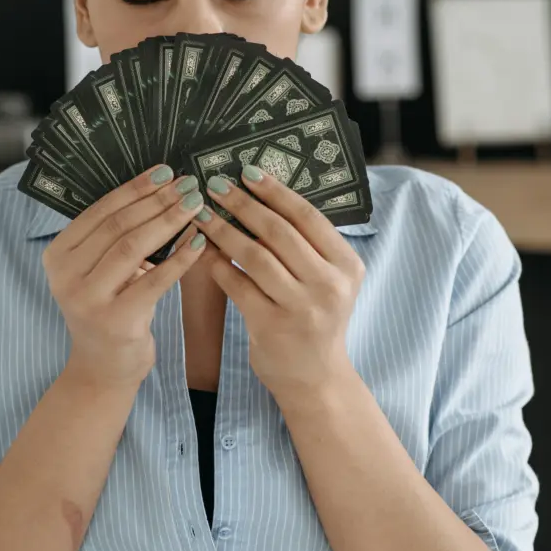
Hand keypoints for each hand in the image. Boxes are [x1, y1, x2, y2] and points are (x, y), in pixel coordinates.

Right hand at [42, 165, 206, 385]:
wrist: (103, 369)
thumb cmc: (110, 309)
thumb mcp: (100, 271)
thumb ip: (116, 237)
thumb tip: (162, 188)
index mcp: (58, 255)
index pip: (100, 211)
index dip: (134, 188)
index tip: (165, 171)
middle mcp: (66, 276)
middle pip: (118, 226)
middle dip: (157, 201)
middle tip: (188, 185)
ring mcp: (87, 300)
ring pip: (132, 247)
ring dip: (168, 222)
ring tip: (195, 206)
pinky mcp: (115, 320)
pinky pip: (154, 281)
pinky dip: (179, 258)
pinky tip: (199, 242)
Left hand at [192, 166, 365, 398]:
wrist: (315, 378)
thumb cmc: (316, 319)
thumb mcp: (327, 281)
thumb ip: (306, 246)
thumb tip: (261, 197)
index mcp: (347, 266)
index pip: (308, 218)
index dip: (276, 192)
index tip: (247, 172)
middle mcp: (329, 285)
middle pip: (279, 233)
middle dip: (243, 205)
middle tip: (216, 186)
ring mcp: (301, 308)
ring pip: (255, 257)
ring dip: (224, 232)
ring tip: (203, 215)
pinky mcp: (272, 327)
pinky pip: (238, 286)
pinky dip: (218, 266)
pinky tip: (203, 251)